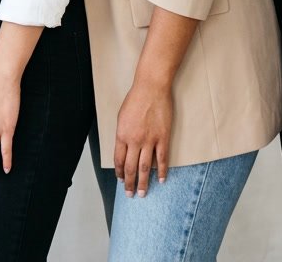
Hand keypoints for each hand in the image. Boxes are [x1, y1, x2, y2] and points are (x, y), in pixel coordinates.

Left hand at [114, 81, 171, 196]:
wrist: (151, 87)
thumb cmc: (135, 99)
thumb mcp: (122, 116)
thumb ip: (123, 134)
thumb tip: (124, 148)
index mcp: (122, 134)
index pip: (118, 160)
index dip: (119, 172)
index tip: (121, 180)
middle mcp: (134, 140)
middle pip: (131, 167)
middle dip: (130, 183)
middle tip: (131, 195)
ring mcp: (149, 140)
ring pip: (145, 167)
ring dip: (144, 182)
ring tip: (144, 193)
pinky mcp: (162, 138)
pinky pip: (162, 159)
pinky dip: (162, 171)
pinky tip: (161, 180)